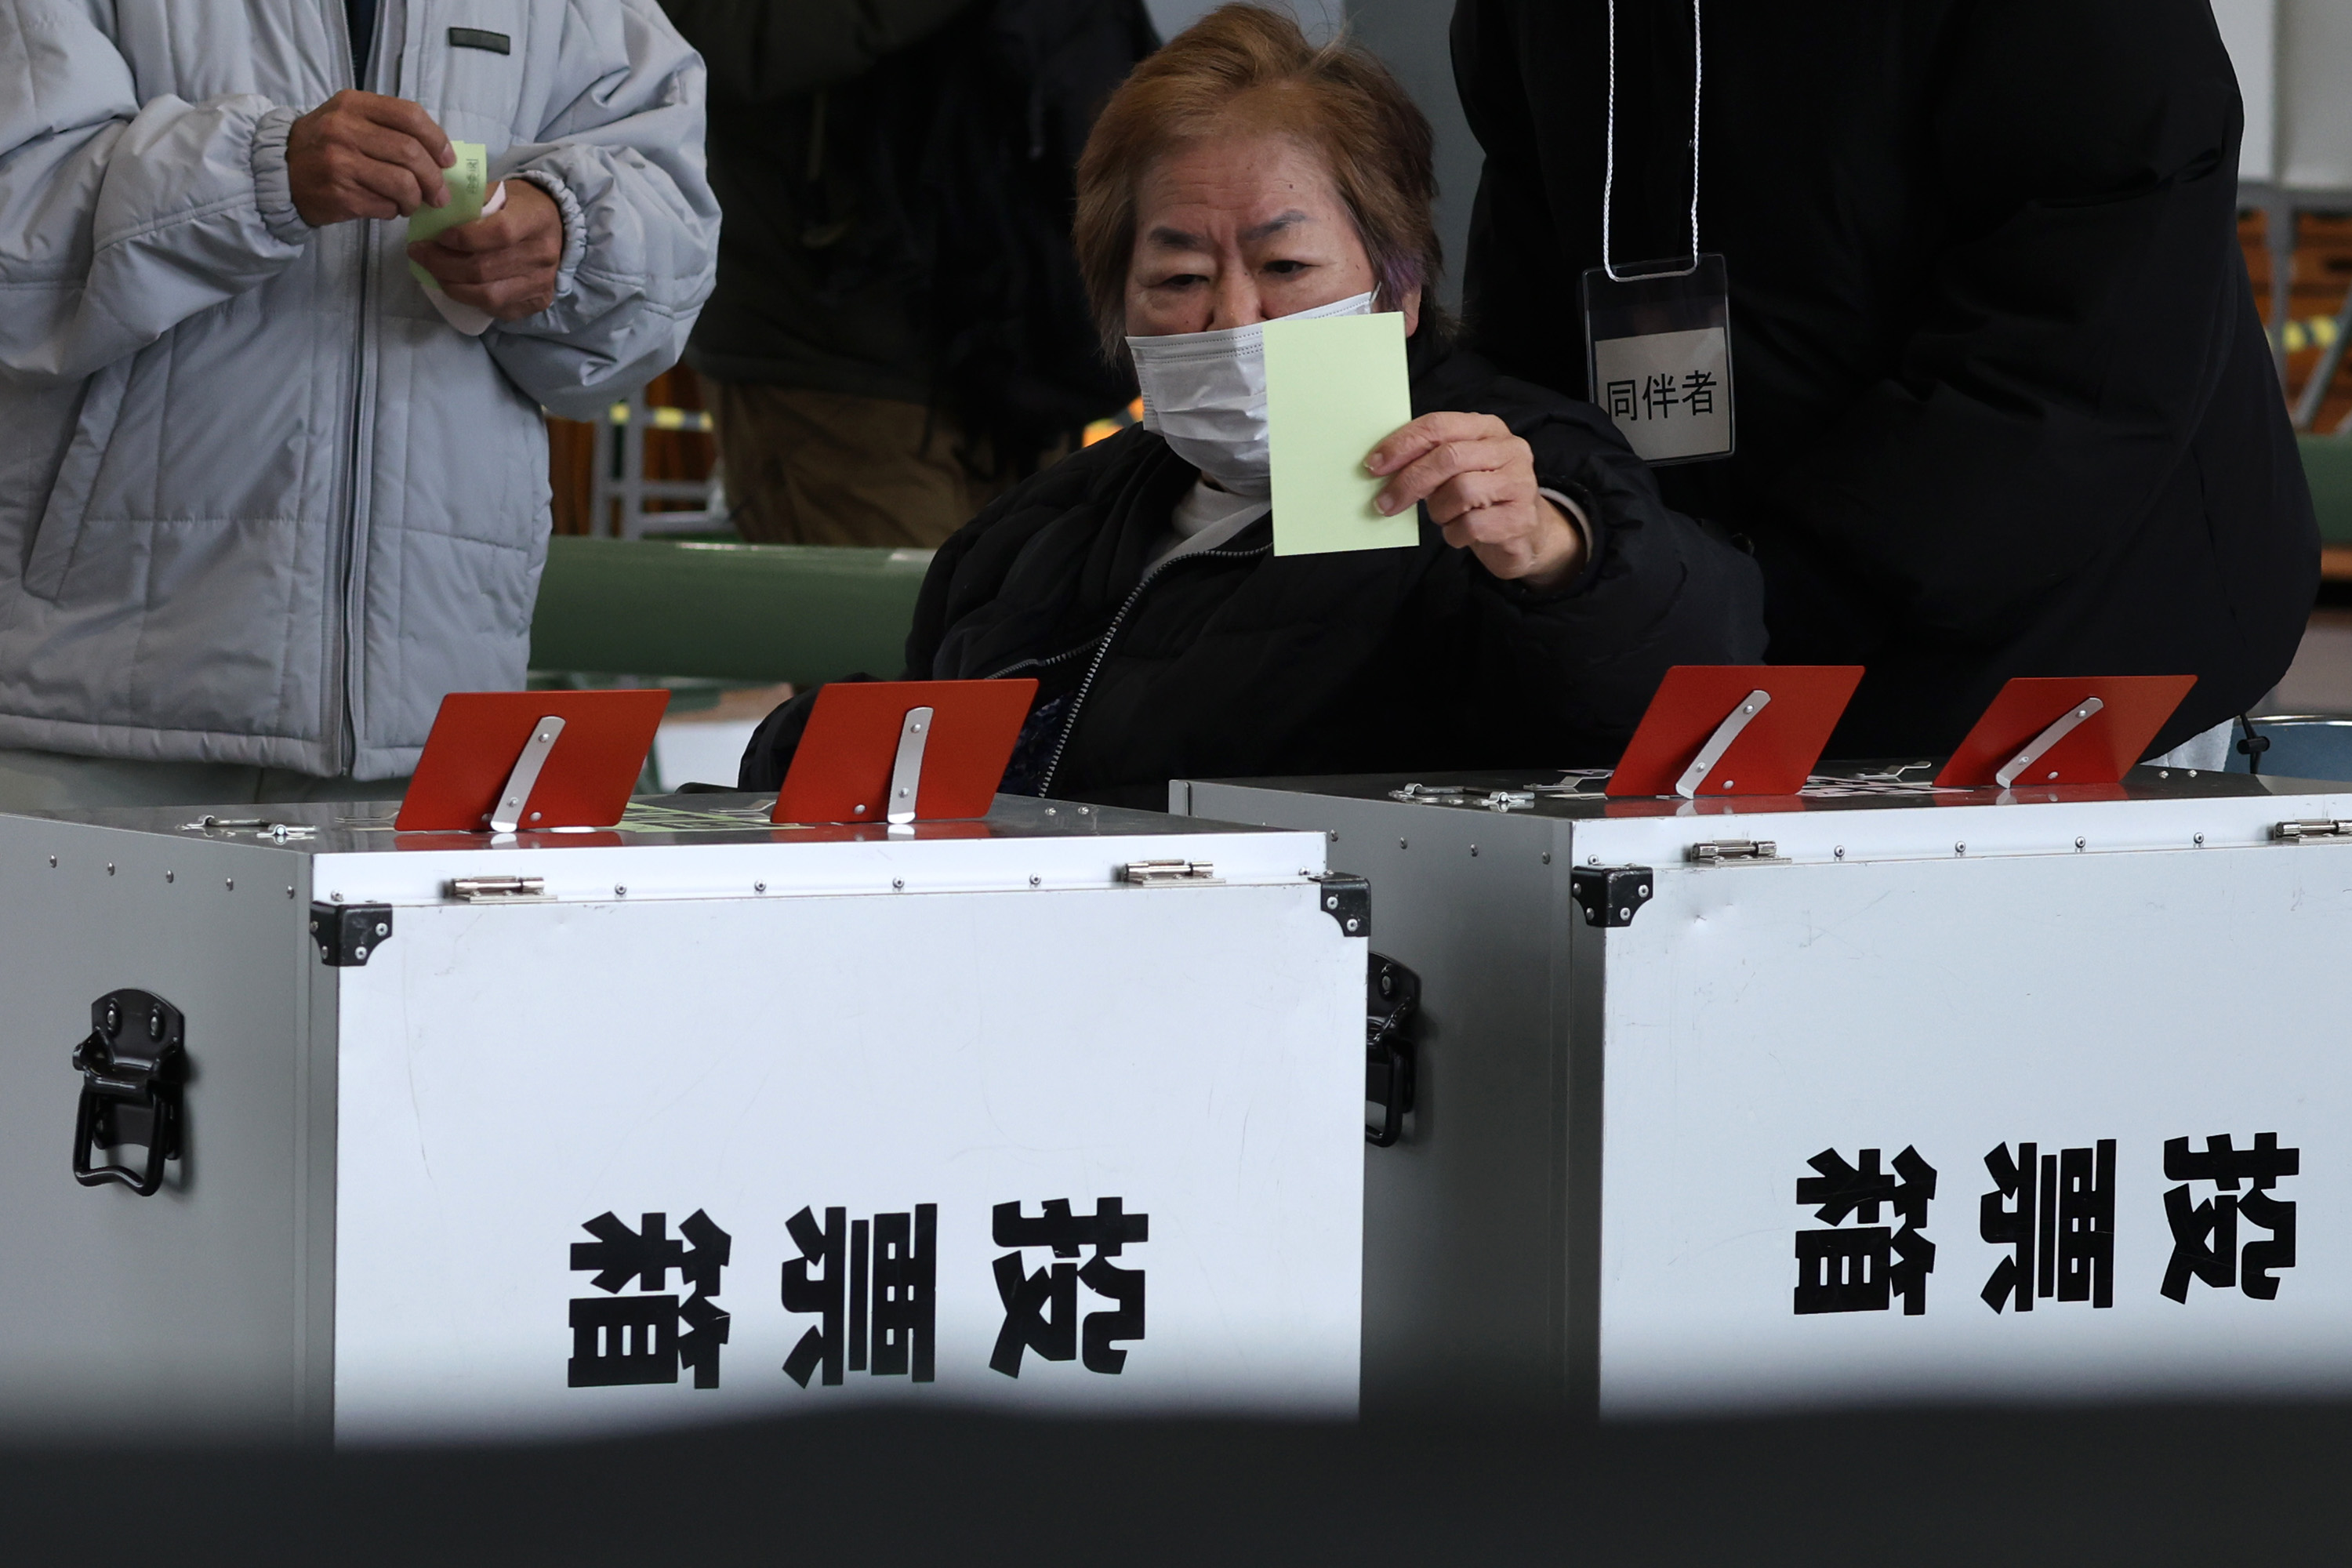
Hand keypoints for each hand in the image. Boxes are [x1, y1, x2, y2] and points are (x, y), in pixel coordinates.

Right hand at [287, 91, 453, 223]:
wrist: (278, 170)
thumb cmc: (324, 144)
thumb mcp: (349, 118)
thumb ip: (389, 127)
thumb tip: (441, 156)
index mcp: (352, 104)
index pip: (410, 115)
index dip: (438, 140)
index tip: (447, 160)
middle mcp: (344, 129)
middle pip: (411, 153)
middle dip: (434, 179)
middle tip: (439, 194)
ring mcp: (340, 163)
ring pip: (403, 184)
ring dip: (416, 199)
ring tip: (412, 203)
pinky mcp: (339, 195)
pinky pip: (386, 206)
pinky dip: (395, 211)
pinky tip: (388, 207)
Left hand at [408, 180, 563, 320]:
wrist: (555, 225)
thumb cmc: (518, 205)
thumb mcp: (497, 192)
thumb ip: (469, 203)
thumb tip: (431, 216)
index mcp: (535, 219)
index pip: (498, 233)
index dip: (462, 238)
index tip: (437, 236)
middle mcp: (543, 254)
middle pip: (485, 269)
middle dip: (442, 265)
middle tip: (419, 254)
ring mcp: (543, 282)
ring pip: (488, 295)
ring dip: (451, 286)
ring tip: (433, 272)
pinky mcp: (538, 301)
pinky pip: (498, 309)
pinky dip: (472, 300)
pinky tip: (459, 286)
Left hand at [1366, 411, 1586, 589]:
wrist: (1525, 533)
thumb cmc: (1480, 497)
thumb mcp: (1456, 470)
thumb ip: (1428, 460)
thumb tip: (1381, 467)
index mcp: (1487, 428)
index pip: (1438, 425)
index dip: (1402, 444)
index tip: (1374, 465)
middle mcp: (1509, 449)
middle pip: (1448, 457)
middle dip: (1409, 481)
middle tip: (1385, 502)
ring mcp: (1520, 482)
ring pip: (1460, 491)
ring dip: (1438, 510)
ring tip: (1443, 516)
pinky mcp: (1522, 518)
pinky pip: (1472, 525)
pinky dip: (1454, 533)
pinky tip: (1459, 533)